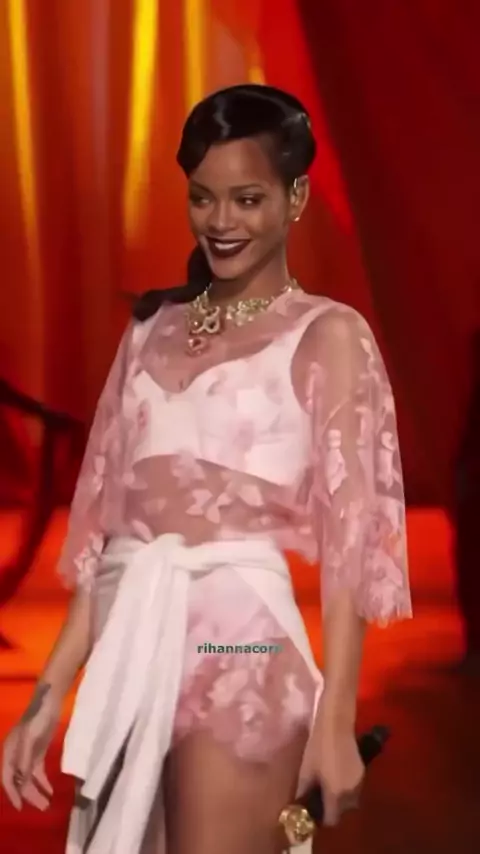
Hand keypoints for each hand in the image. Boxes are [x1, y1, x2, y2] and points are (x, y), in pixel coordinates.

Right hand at [1, 682, 60, 810]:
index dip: (13, 793)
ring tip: (47, 803)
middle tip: (42, 808)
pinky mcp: (38, 752)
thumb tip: (22, 782)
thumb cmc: (38, 718)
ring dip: (36, 791)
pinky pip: (38, 771)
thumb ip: (25, 760)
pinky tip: (50, 790)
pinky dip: (43, 781)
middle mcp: (15, 756)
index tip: (20, 807)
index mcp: (9, 752)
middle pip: (19, 781)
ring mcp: (27, 754)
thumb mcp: (30, 739)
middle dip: (28, 795)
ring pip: (28, 778)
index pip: (7, 778)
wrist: (49, 701)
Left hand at [298, 712, 364, 825]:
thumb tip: (300, 803)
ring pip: (350, 799)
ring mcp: (359, 782)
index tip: (314, 809)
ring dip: (340, 798)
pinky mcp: (362, 771)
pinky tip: (336, 773)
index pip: (332, 819)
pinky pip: (354, 788)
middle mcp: (351, 793)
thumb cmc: (318, 747)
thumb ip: (304, 791)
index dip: (322, 817)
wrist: (336, 725)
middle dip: (332, 808)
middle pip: (343, 811)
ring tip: (328, 784)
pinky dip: (346, 787)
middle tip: (320, 796)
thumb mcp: (306, 770)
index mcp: (336, 795)